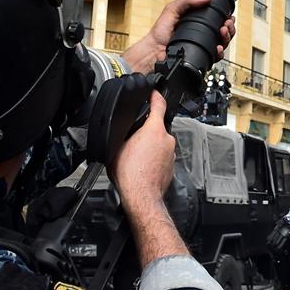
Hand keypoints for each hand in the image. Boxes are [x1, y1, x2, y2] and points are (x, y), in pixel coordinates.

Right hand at [113, 91, 175, 214]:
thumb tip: (124, 129)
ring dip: (150, 147)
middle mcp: (167, 139)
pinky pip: (162, 156)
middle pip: (157, 127)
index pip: (159, 105)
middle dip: (146, 132)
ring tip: (136, 158)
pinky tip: (143, 166)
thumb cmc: (130, 174)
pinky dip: (154, 158)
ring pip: (160, 143)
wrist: (141, 196)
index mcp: (154, 130)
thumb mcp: (118, 146)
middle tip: (132, 142)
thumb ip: (125, 133)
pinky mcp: (172, 165)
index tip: (153, 93)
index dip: (155, 96)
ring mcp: (171, 153)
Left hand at [123, 0, 236, 73]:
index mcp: (197, 21)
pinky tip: (218, 47)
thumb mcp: (172, 9)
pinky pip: (217, 56)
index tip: (227, 15)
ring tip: (223, 32)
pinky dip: (221, 52)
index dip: (225, 16)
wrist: (154, 51)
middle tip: (226, 24)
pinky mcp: (202, 58)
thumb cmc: (160, 32)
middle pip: (224, 31)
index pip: (217, 18)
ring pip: (224, 43)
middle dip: (229, 27)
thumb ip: (187, 0)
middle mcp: (202, 34)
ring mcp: (203, 46)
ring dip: (227, 37)